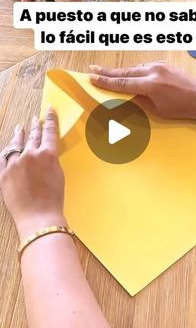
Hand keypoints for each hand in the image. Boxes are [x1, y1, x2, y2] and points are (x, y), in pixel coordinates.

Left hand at [0, 108, 65, 239]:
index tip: (49, 111)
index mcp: (48, 154)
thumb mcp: (58, 174)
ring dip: (20, 135)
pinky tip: (8, 147)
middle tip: (36, 118)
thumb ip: (50, 160)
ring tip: (20, 128)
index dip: (49, 120)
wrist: (38, 216)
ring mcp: (15, 163)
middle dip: (35, 125)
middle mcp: (30, 155)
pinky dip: (7, 151)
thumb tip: (44, 153)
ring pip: (16, 144)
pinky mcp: (4, 173)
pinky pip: (4, 157)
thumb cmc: (53, 199)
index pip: (49, 131)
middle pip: (33, 135)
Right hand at [89, 62, 195, 120]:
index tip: (92, 78)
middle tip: (92, 68)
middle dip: (107, 71)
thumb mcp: (157, 109)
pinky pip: (143, 66)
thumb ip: (141, 99)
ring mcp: (159, 65)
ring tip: (104, 71)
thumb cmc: (181, 108)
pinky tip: (126, 72)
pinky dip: (133, 70)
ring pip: (133, 67)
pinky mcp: (163, 64)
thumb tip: (128, 94)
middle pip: (125, 71)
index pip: (122, 83)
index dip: (106, 81)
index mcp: (151, 85)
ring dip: (119, 70)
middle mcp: (153, 71)